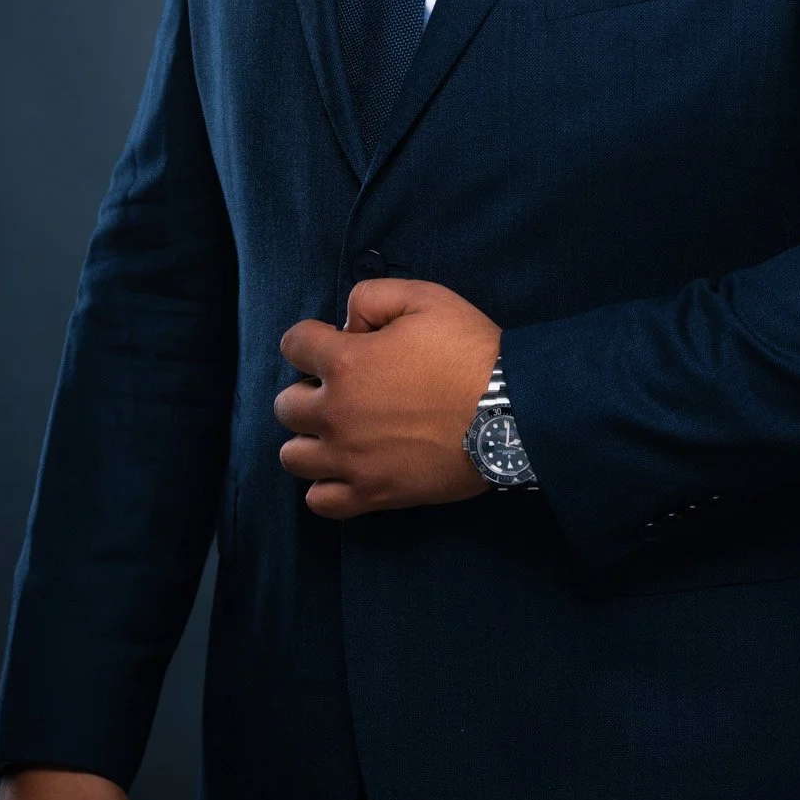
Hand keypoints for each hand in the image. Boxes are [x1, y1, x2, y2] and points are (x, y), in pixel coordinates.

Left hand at [276, 278, 500, 516]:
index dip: (313, 338)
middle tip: (346, 388)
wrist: (513, 411)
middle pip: (286, 405)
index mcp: (345, 362)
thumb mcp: (424, 298)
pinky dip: (325, 485)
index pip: (293, 345)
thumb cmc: (471, 351)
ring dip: (311, 439)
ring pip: (293, 456)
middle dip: (309, 390)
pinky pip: (320, 501)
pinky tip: (348, 468)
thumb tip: (345, 324)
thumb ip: (370, 298)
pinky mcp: (374, 494)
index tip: (339, 342)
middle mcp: (337, 414)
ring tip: (341, 430)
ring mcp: (352, 460)